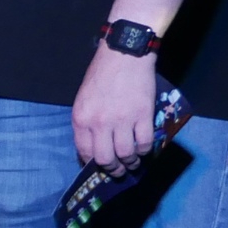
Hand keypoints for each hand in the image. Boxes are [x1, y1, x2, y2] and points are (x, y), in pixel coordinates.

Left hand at [72, 46, 158, 173]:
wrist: (124, 55)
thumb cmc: (101, 75)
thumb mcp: (83, 100)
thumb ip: (86, 122)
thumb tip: (92, 145)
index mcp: (81, 119)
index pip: (84, 152)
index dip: (92, 164)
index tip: (98, 167)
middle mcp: (99, 123)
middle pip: (105, 159)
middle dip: (112, 170)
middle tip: (117, 172)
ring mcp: (122, 120)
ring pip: (126, 154)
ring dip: (130, 163)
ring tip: (133, 163)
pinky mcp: (143, 115)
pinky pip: (144, 142)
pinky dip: (145, 150)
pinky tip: (144, 150)